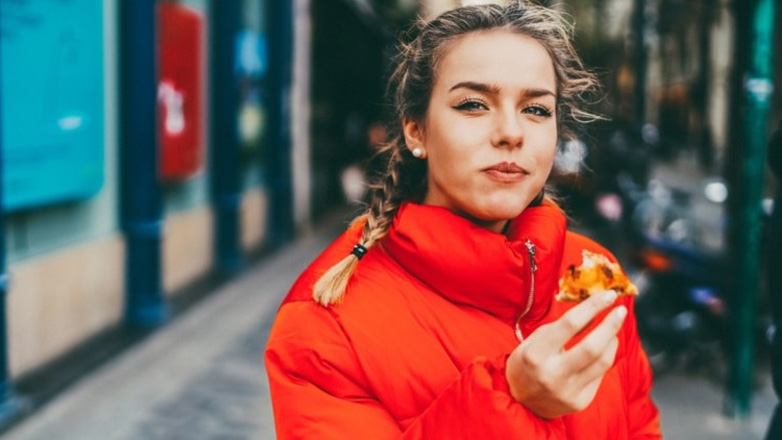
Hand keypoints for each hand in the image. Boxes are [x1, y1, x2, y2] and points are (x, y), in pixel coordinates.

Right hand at [505, 290, 626, 418]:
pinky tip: (602, 349)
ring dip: (612, 340)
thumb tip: (594, 308)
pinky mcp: (580, 402)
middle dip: (611, 325)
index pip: (570, 324)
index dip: (592, 306)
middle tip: (621, 310)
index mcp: (535, 354)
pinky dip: (605, 357)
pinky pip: (600, 375)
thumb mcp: (535, 340)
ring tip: (612, 329)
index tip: (608, 295)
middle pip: (592, 347)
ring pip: (603, 361)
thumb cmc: (527, 362)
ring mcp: (568, 391)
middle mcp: (552, 374)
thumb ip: (562, 327)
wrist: (521, 402)